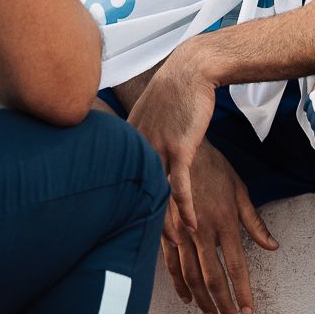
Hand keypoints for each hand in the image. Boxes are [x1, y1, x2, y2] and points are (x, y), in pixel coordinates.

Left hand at [125, 46, 216, 227]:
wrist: (191, 69)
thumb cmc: (172, 90)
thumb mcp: (149, 112)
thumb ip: (141, 132)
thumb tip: (139, 147)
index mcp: (129, 138)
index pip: (122, 178)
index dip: (125, 204)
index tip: (127, 224)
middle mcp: (139, 145)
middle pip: (137, 192)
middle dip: (144, 220)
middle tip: (148, 244)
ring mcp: (158, 147)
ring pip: (159, 194)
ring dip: (168, 222)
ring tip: (175, 244)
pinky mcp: (181, 148)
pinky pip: (182, 185)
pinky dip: (186, 208)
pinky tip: (191, 225)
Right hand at [160, 139, 276, 313]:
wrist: (180, 146)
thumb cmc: (213, 166)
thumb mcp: (240, 190)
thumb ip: (254, 223)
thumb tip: (273, 247)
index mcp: (225, 222)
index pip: (237, 267)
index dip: (243, 292)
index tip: (248, 311)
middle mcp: (203, 230)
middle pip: (213, 278)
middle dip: (224, 304)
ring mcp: (182, 231)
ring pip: (191, 276)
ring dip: (202, 299)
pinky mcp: (166, 229)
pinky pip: (171, 264)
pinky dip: (179, 284)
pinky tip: (187, 297)